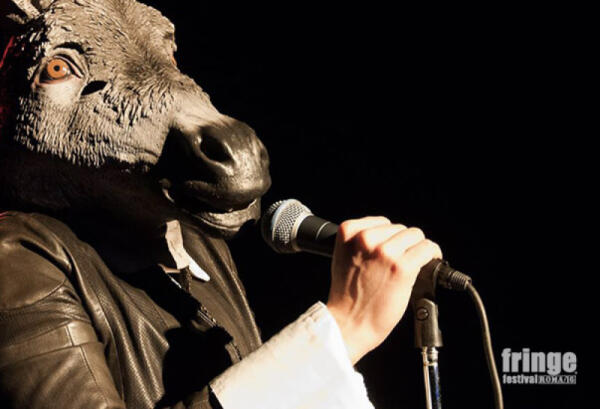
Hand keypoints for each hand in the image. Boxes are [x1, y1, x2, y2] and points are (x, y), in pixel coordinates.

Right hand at [326, 217, 441, 363]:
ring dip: (417, 249)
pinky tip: (429, 262)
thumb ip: (360, 243)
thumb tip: (387, 237)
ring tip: (412, 264)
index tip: (391, 249)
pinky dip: (432, 254)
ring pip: (415, 236)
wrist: (348, 323)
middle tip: (398, 264)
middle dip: (402, 245)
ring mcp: (385, 252)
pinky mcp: (402, 267)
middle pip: (400, 228)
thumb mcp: (343, 257)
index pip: (381, 222)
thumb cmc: (346, 296)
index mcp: (348, 233)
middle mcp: (366, 239)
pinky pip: (426, 249)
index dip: (389, 237)